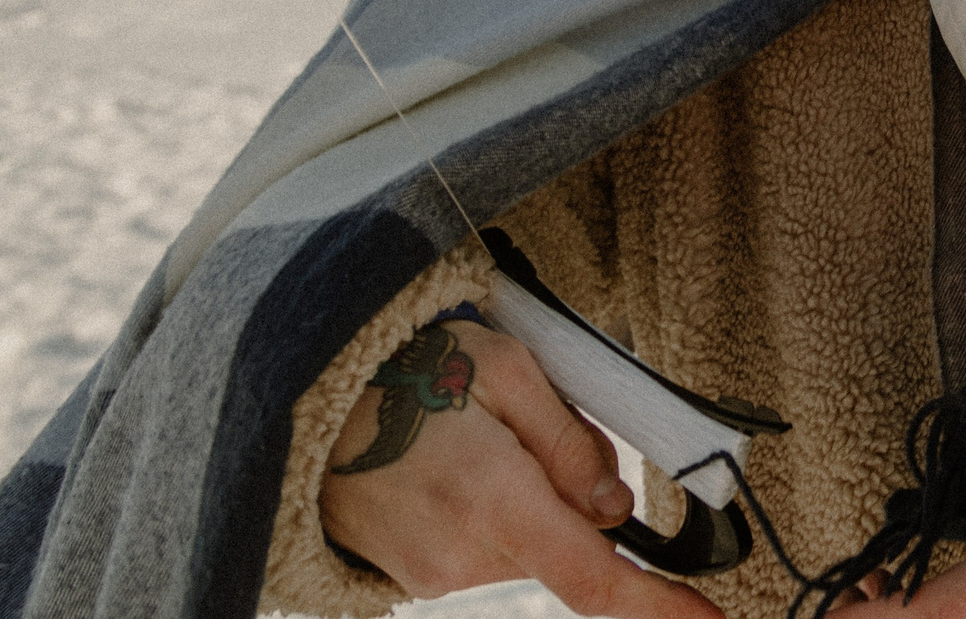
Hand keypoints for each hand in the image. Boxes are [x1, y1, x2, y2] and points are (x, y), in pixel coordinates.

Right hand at [318, 319, 723, 617]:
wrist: (307, 405)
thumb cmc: (409, 372)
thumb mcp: (507, 371)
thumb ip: (572, 442)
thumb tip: (616, 507)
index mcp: (495, 500)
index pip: (594, 578)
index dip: (657, 607)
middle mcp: (464, 554)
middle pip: (566, 550)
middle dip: (575, 503)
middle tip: (528, 433)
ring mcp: (435, 575)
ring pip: (527, 549)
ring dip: (528, 504)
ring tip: (476, 442)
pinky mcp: (417, 580)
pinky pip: (487, 554)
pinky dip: (493, 516)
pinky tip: (454, 470)